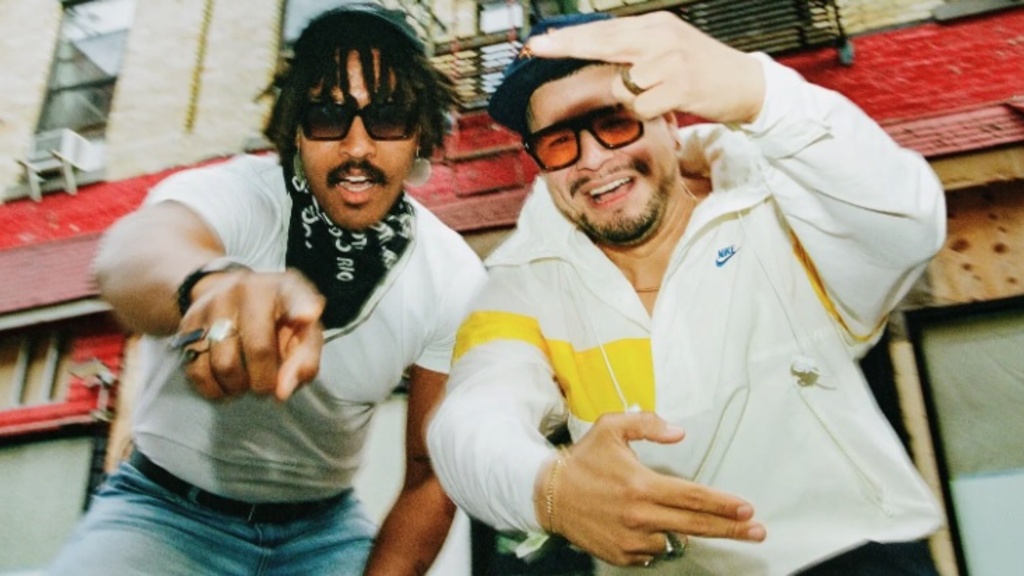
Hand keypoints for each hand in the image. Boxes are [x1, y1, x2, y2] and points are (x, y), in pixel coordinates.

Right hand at [177, 268, 324, 400]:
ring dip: (238, 387)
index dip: (302, 307)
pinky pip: (197, 370)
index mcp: (283, 289)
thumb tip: (282, 392)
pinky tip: (225, 384)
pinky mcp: (187, 324)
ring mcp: (213, 305)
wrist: (226, 294)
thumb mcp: (300, 330)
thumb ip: (304, 358)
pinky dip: (213, 389)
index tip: (307, 317)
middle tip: (265, 386)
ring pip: (224, 365)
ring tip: (245, 383)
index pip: (295, 295)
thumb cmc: (275, 320)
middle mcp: (246, 290)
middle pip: (259, 349)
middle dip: (265, 381)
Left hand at [525, 12, 764, 124]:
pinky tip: (666, 106)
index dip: (570, 37)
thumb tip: (594, 52)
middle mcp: (661, 36)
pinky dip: (647, 112)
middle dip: (568, 47)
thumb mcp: (667, 49)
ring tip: (657, 96)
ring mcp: (672, 60)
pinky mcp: (682, 85)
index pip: (603, 30)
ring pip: (623, 84)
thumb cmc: (702, 70)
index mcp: (655, 25)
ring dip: (630, 99)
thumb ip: (634, 50)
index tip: (541, 41)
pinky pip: (642, 105)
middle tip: (539, 48)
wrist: (746, 83)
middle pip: (603, 42)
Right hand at [540, 411, 764, 566]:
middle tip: (757, 532)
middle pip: (696, 526)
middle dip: (731, 530)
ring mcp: (630, 540)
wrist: (547, 494)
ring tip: (659, 513)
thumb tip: (680, 433)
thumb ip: (647, 424)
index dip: (723, 504)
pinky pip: (650, 552)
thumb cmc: (583, 459)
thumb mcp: (611, 428)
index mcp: (641, 485)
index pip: (693, 497)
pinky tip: (637, 524)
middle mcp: (639, 516)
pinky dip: (651, 540)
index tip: (747, 509)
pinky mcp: (620, 555)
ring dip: (677, 529)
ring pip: (671, 540)